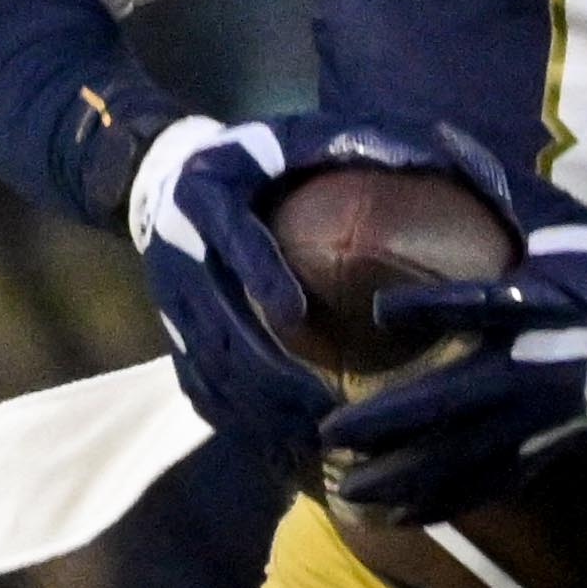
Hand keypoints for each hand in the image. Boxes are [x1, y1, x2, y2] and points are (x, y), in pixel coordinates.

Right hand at [126, 115, 327, 478]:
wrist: (158, 180)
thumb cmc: (252, 160)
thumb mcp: (289, 137)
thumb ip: (349, 143)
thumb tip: (428, 155)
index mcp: (208, 195)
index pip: (232, 238)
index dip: (260, 275)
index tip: (294, 314)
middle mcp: (180, 253)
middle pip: (220, 323)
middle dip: (269, 372)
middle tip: (327, 407)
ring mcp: (171, 303)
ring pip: (210, 366)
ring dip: (259, 409)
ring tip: (314, 440)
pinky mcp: (171, 338)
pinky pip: (201, 389)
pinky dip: (241, 422)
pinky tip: (284, 450)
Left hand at [318, 152, 586, 521]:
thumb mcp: (561, 227)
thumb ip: (499, 192)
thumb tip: (441, 135)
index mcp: (534, 309)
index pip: (482, 306)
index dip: (435, 308)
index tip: (382, 313)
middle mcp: (529, 370)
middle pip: (451, 403)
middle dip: (388, 423)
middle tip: (329, 435)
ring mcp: (534, 419)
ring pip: (461, 459)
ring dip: (404, 478)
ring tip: (350, 493)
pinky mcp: (543, 450)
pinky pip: (485, 485)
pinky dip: (440, 502)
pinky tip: (397, 515)